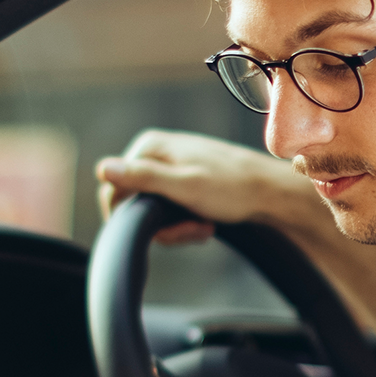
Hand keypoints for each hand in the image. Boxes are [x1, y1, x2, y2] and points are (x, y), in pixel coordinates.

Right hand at [94, 130, 294, 245]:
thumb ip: (143, 178)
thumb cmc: (233, 188)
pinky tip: (206, 225)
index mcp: (149, 146)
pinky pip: (171, 210)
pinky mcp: (185, 182)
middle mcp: (156, 153)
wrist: (272, 193)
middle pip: (135, 203)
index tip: (167, 229)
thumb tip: (103, 169)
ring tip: (203, 227)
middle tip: (192, 229)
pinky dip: (186, 223)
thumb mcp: (184, 185)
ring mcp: (171, 167)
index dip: (135, 218)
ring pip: (154, 211)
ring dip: (177, 228)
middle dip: (162, 226)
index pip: (114, 190)